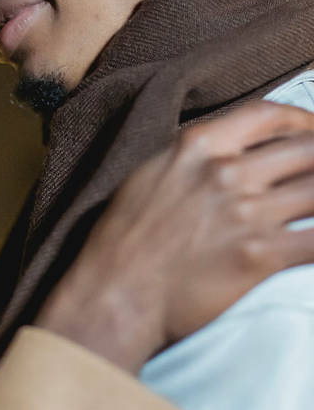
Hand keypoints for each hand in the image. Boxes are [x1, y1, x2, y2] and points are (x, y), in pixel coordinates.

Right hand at [37, 101, 313, 372]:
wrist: (115, 294)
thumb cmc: (124, 238)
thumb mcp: (150, 174)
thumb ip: (193, 157)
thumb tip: (228, 153)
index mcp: (198, 145)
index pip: (267, 115)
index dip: (301, 120)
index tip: (310, 130)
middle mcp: (226, 172)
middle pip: (306, 149)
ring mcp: (246, 212)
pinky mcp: (261, 256)